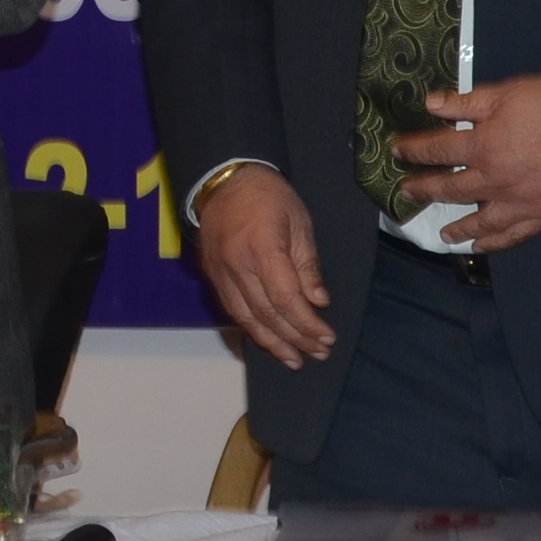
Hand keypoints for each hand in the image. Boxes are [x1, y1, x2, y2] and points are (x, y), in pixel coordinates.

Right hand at [189, 163, 333, 368]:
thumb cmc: (268, 196)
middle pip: (268, 313)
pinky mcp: (214, 277)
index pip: (286, 298)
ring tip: (295, 359)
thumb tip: (318, 302)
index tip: (326, 337)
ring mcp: (221, 273)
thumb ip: (307, 265)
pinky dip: (253, 330)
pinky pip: (234, 311)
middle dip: (296, 337)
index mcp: (262, 247)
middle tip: (319, 353)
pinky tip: (269, 341)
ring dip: (273, 343)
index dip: (307, 323)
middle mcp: (237, 265)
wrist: (224, 181)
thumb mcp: (299, 222)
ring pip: (248, 318)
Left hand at [385, 76, 540, 252]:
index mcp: (482, 146)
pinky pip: (511, 235)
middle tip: (406, 192)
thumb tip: (430, 104)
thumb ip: (466, 102)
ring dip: (456, 227)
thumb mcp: (505, 94)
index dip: (414, 149)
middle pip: (450, 188)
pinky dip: (494, 243)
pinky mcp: (540, 215)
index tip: (396, 151)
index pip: (437, 149)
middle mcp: (493, 180)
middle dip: (424, 189)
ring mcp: (516, 203)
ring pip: (478, 221)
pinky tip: (483, 246)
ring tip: (442, 234)